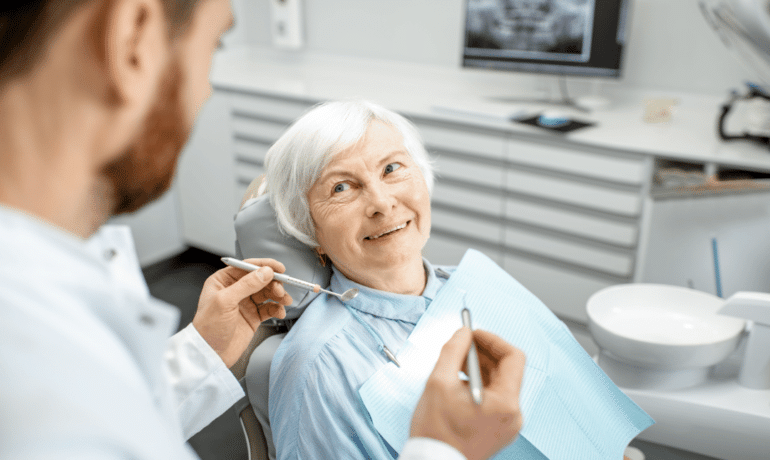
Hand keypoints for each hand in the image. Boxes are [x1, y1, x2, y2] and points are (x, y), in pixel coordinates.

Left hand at [193, 258, 292, 367]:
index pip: (246, 267)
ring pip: (267, 293)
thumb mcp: (225, 301)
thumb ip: (246, 285)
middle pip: (260, 279)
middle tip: (280, 290)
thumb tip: (265, 272)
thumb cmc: (208, 328)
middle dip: (273, 283)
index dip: (264, 266)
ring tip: (284, 301)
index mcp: (223, 281)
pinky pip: (269, 308)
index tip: (279, 269)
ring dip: (278, 295)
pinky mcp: (252, 317)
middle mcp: (234, 290)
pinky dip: (277, 309)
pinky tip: (279, 312)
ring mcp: (244, 304)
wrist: (210, 355)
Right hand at [410, 328, 525, 459]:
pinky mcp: (498, 429)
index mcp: (506, 403)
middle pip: (506, 370)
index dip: (493, 340)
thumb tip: (463, 333)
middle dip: (483, 353)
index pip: (513, 357)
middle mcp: (513, 414)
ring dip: (479, 368)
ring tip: (455, 364)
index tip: (473, 333)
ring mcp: (507, 424)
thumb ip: (453, 351)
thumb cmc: (436, 432)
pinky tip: (458, 383)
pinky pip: (494, 398)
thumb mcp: (439, 382)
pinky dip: (479, 384)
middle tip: (462, 344)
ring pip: (499, 383)